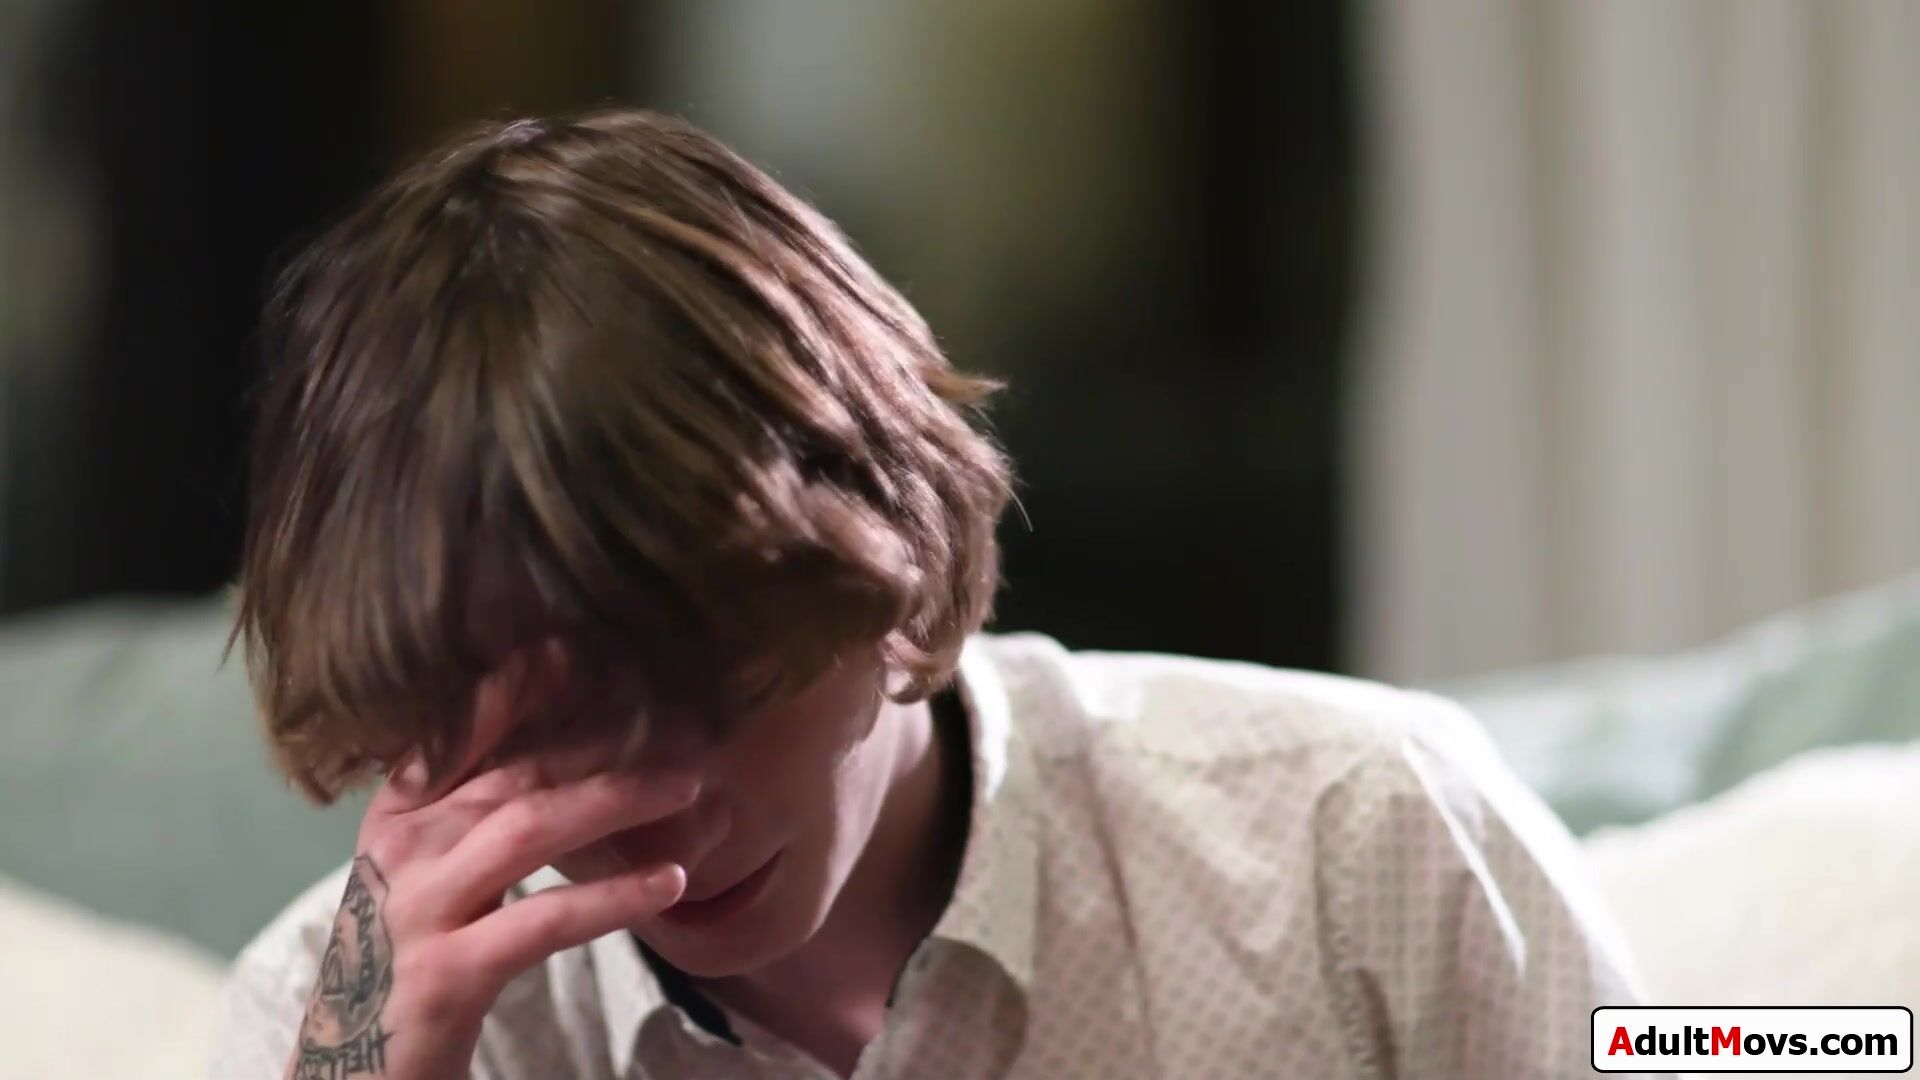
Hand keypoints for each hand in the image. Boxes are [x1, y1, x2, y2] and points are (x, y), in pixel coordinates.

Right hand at [284, 655, 694, 1079]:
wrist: (351, 1072)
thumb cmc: (407, 963)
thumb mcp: (430, 875)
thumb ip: (476, 814)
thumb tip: (562, 756)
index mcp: (395, 817)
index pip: (458, 728)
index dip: (517, 684)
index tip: (578, 647)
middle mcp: (401, 850)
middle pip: (515, 772)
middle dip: (604, 741)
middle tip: (684, 723)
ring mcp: (418, 910)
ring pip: (530, 827)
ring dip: (617, 800)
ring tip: (689, 787)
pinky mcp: (448, 974)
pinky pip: (545, 920)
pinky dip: (614, 898)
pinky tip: (670, 883)